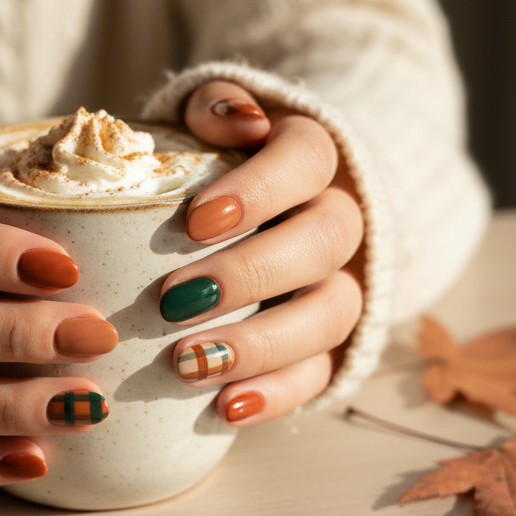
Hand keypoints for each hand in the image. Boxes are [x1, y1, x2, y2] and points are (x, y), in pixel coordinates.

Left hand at [164, 81, 364, 424]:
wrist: (265, 209)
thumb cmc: (216, 163)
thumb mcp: (208, 119)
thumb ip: (215, 106)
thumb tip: (238, 121)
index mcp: (313, 156)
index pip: (307, 160)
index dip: (258, 191)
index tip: (196, 221)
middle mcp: (341, 219)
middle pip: (324, 243)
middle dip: (249, 274)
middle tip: (173, 300)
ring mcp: (342, 284)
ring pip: (330, 315)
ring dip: (260, 344)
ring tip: (188, 363)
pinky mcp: (331, 344)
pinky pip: (320, 373)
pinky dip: (277, 394)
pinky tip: (225, 408)